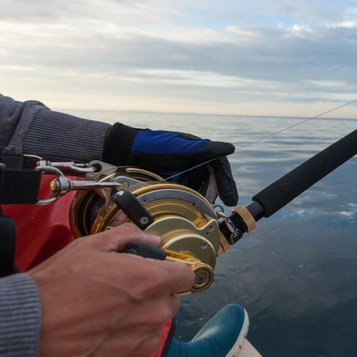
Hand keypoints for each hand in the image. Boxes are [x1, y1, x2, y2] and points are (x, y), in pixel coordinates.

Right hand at [27, 224, 194, 356]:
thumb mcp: (86, 248)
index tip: (158, 275)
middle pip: (169, 302)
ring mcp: (143, 345)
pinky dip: (123, 351)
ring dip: (137, 325)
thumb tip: (149, 239)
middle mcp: (153, 314)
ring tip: (101, 321)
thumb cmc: (50, 294)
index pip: (184, 275)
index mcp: (149, 281)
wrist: (22, 337)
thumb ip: (127, 238)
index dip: (170, 272)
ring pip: (153, 330)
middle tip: (117, 297)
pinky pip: (138, 356)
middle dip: (150, 298)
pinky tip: (98, 342)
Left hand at [102, 123, 238, 205]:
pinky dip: (190, 202)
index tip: (231, 198)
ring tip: (205, 212)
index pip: (220, 168)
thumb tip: (229, 148)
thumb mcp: (180, 146)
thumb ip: (205, 148)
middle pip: (212, 182)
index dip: (227, 183)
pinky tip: (191, 210)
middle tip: (217, 208)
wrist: (125, 152)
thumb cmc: (152, 145)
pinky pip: (186, 195)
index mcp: (199, 152)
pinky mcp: (173, 184)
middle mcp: (193, 163)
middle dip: (216, 195)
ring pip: (200, 190)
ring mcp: (183, 174)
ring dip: (203, 200)